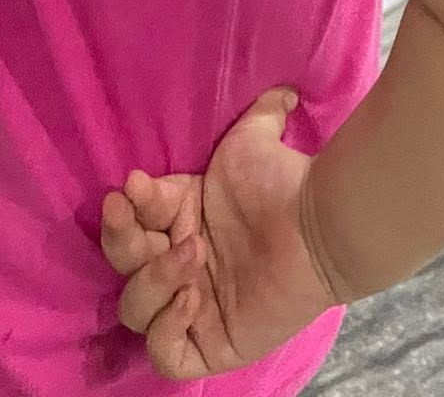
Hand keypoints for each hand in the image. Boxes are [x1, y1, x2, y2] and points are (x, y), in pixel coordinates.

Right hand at [100, 87, 344, 380]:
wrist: (319, 224)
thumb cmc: (284, 181)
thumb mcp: (255, 139)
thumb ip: (261, 112)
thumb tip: (285, 89)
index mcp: (179, 221)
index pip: (132, 221)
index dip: (126, 210)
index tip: (132, 187)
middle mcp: (180, 265)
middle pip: (125, 268)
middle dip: (124, 243)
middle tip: (149, 224)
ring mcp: (193, 309)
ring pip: (137, 310)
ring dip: (154, 281)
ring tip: (191, 254)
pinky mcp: (212, 346)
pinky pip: (166, 354)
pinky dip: (167, 328)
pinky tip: (193, 297)